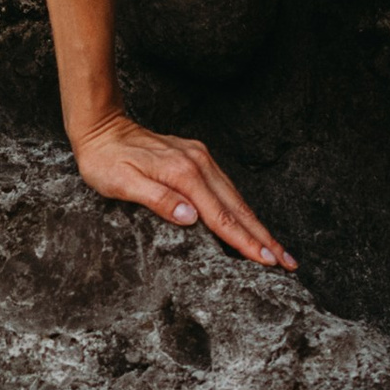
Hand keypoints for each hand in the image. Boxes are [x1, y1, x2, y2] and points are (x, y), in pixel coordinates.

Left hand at [72, 111, 295, 270]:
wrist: (101, 127)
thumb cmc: (104, 161)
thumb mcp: (121, 183)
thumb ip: (158, 199)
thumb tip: (191, 218)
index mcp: (183, 174)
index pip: (221, 217)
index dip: (245, 242)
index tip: (268, 261)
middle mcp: (199, 164)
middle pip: (238, 209)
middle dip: (265, 238)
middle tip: (289, 263)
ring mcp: (200, 159)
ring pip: (236, 198)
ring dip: (258, 225)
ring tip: (276, 248)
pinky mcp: (197, 157)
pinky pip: (226, 188)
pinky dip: (242, 208)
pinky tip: (249, 221)